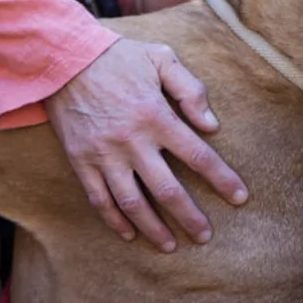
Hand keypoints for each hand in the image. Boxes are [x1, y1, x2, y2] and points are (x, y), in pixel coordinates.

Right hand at [44, 38, 247, 250]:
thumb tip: (212, 125)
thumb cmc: (118, 57)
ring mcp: (105, 155)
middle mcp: (132, 141)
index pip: (198, 156)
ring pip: (133, 203)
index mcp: (156, 116)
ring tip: (171, 246)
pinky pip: (99, 199)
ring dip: (154, 229)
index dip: (222, 179)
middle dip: (190, 217)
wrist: (63, 58)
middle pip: (168, 190)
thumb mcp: (161, 58)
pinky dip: (114, 220)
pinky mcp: (81, 161)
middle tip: (205, 236)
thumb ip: (191, 89)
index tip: (239, 198)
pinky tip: (129, 234)